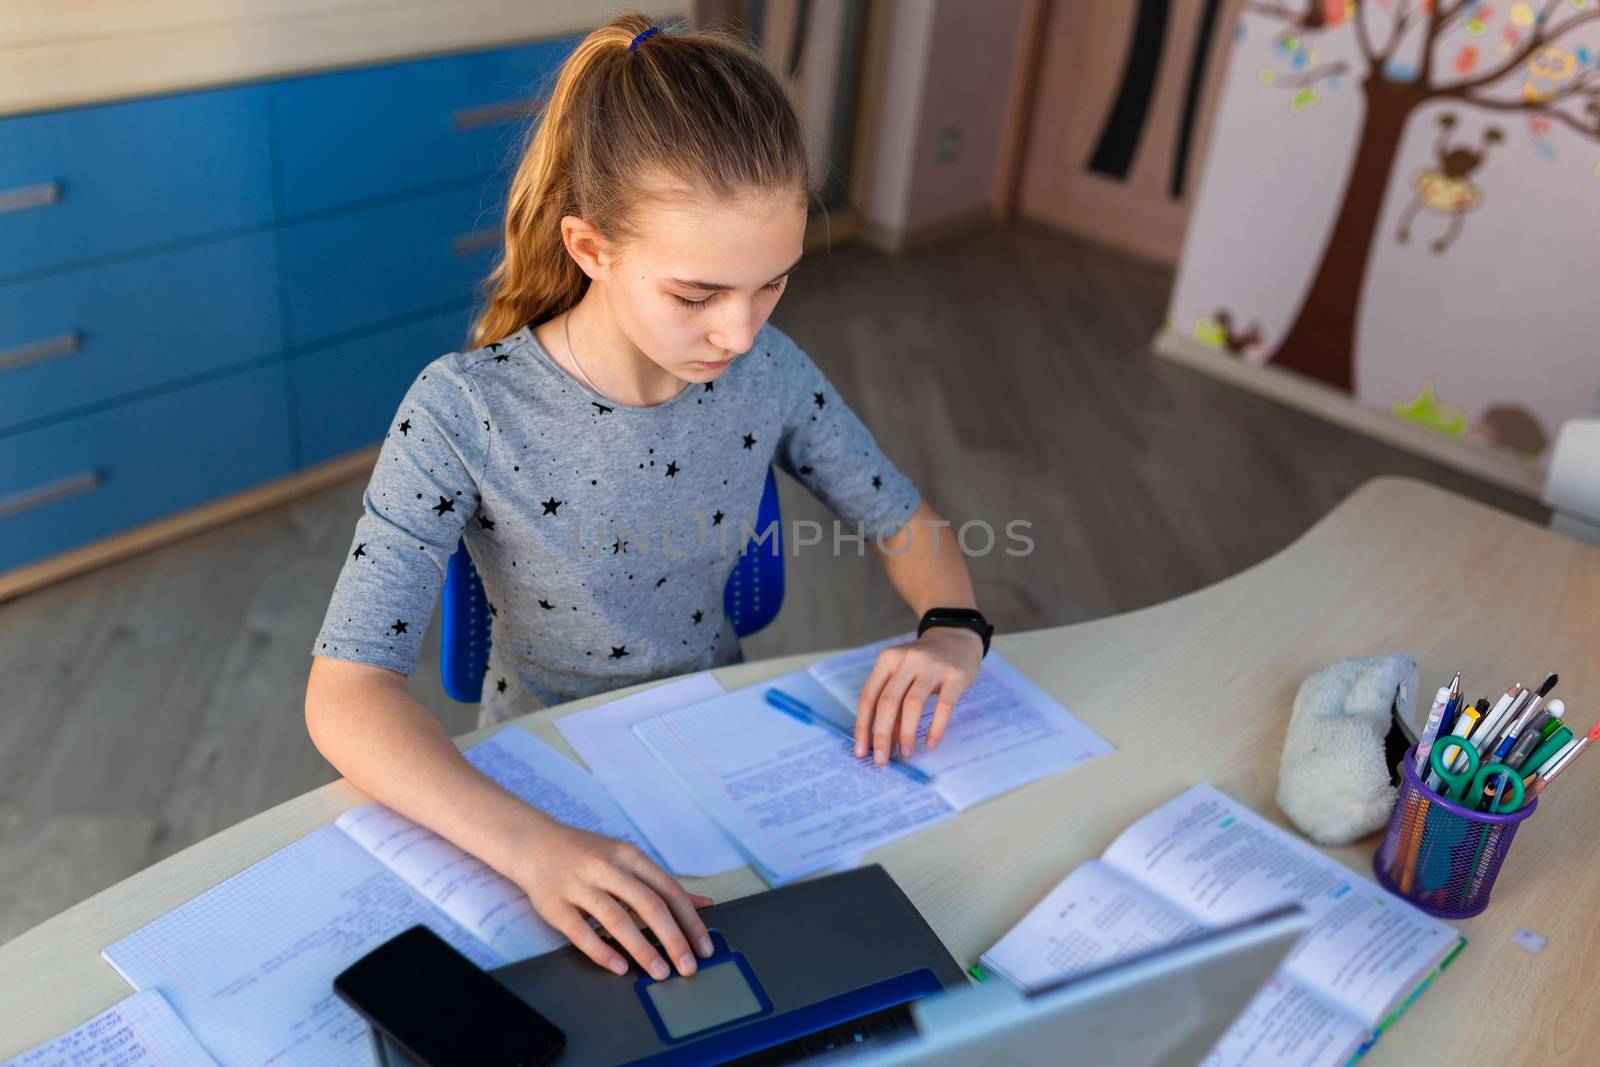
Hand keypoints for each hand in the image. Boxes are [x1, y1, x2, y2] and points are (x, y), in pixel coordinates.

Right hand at [506, 819, 713, 978]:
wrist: (533, 843)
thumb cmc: (586, 854)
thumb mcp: (627, 859)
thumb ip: (662, 883)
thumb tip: (703, 904)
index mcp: (629, 856)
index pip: (669, 890)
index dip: (690, 921)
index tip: (704, 947)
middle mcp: (607, 868)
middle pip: (649, 905)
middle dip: (673, 940)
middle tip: (688, 967)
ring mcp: (580, 885)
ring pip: (617, 920)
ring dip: (643, 949)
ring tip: (660, 972)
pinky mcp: (555, 904)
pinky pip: (581, 932)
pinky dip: (603, 952)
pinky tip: (620, 967)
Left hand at [853, 627, 982, 763]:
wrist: (957, 636)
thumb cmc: (924, 663)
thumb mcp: (902, 673)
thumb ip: (893, 701)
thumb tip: (883, 739)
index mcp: (887, 660)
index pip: (869, 696)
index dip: (863, 726)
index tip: (861, 750)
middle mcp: (907, 660)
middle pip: (888, 702)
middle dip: (881, 735)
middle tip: (882, 760)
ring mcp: (932, 666)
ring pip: (913, 704)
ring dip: (906, 734)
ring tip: (906, 753)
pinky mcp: (955, 675)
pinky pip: (943, 706)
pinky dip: (935, 728)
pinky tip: (930, 743)